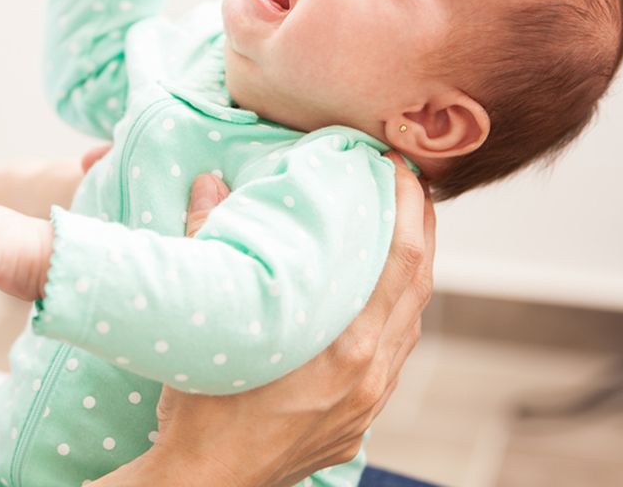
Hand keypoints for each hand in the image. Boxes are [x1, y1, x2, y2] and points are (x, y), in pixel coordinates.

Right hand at [94, 154, 435, 485]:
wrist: (205, 484)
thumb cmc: (201, 408)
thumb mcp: (208, 320)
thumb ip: (208, 242)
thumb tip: (209, 183)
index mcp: (344, 346)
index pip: (401, 260)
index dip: (409, 207)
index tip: (401, 167)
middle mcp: (370, 375)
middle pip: (418, 286)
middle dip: (421, 228)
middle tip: (412, 183)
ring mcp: (368, 402)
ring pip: (410, 323)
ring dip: (413, 271)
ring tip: (403, 230)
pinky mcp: (358, 421)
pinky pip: (394, 356)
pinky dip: (396, 314)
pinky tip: (380, 298)